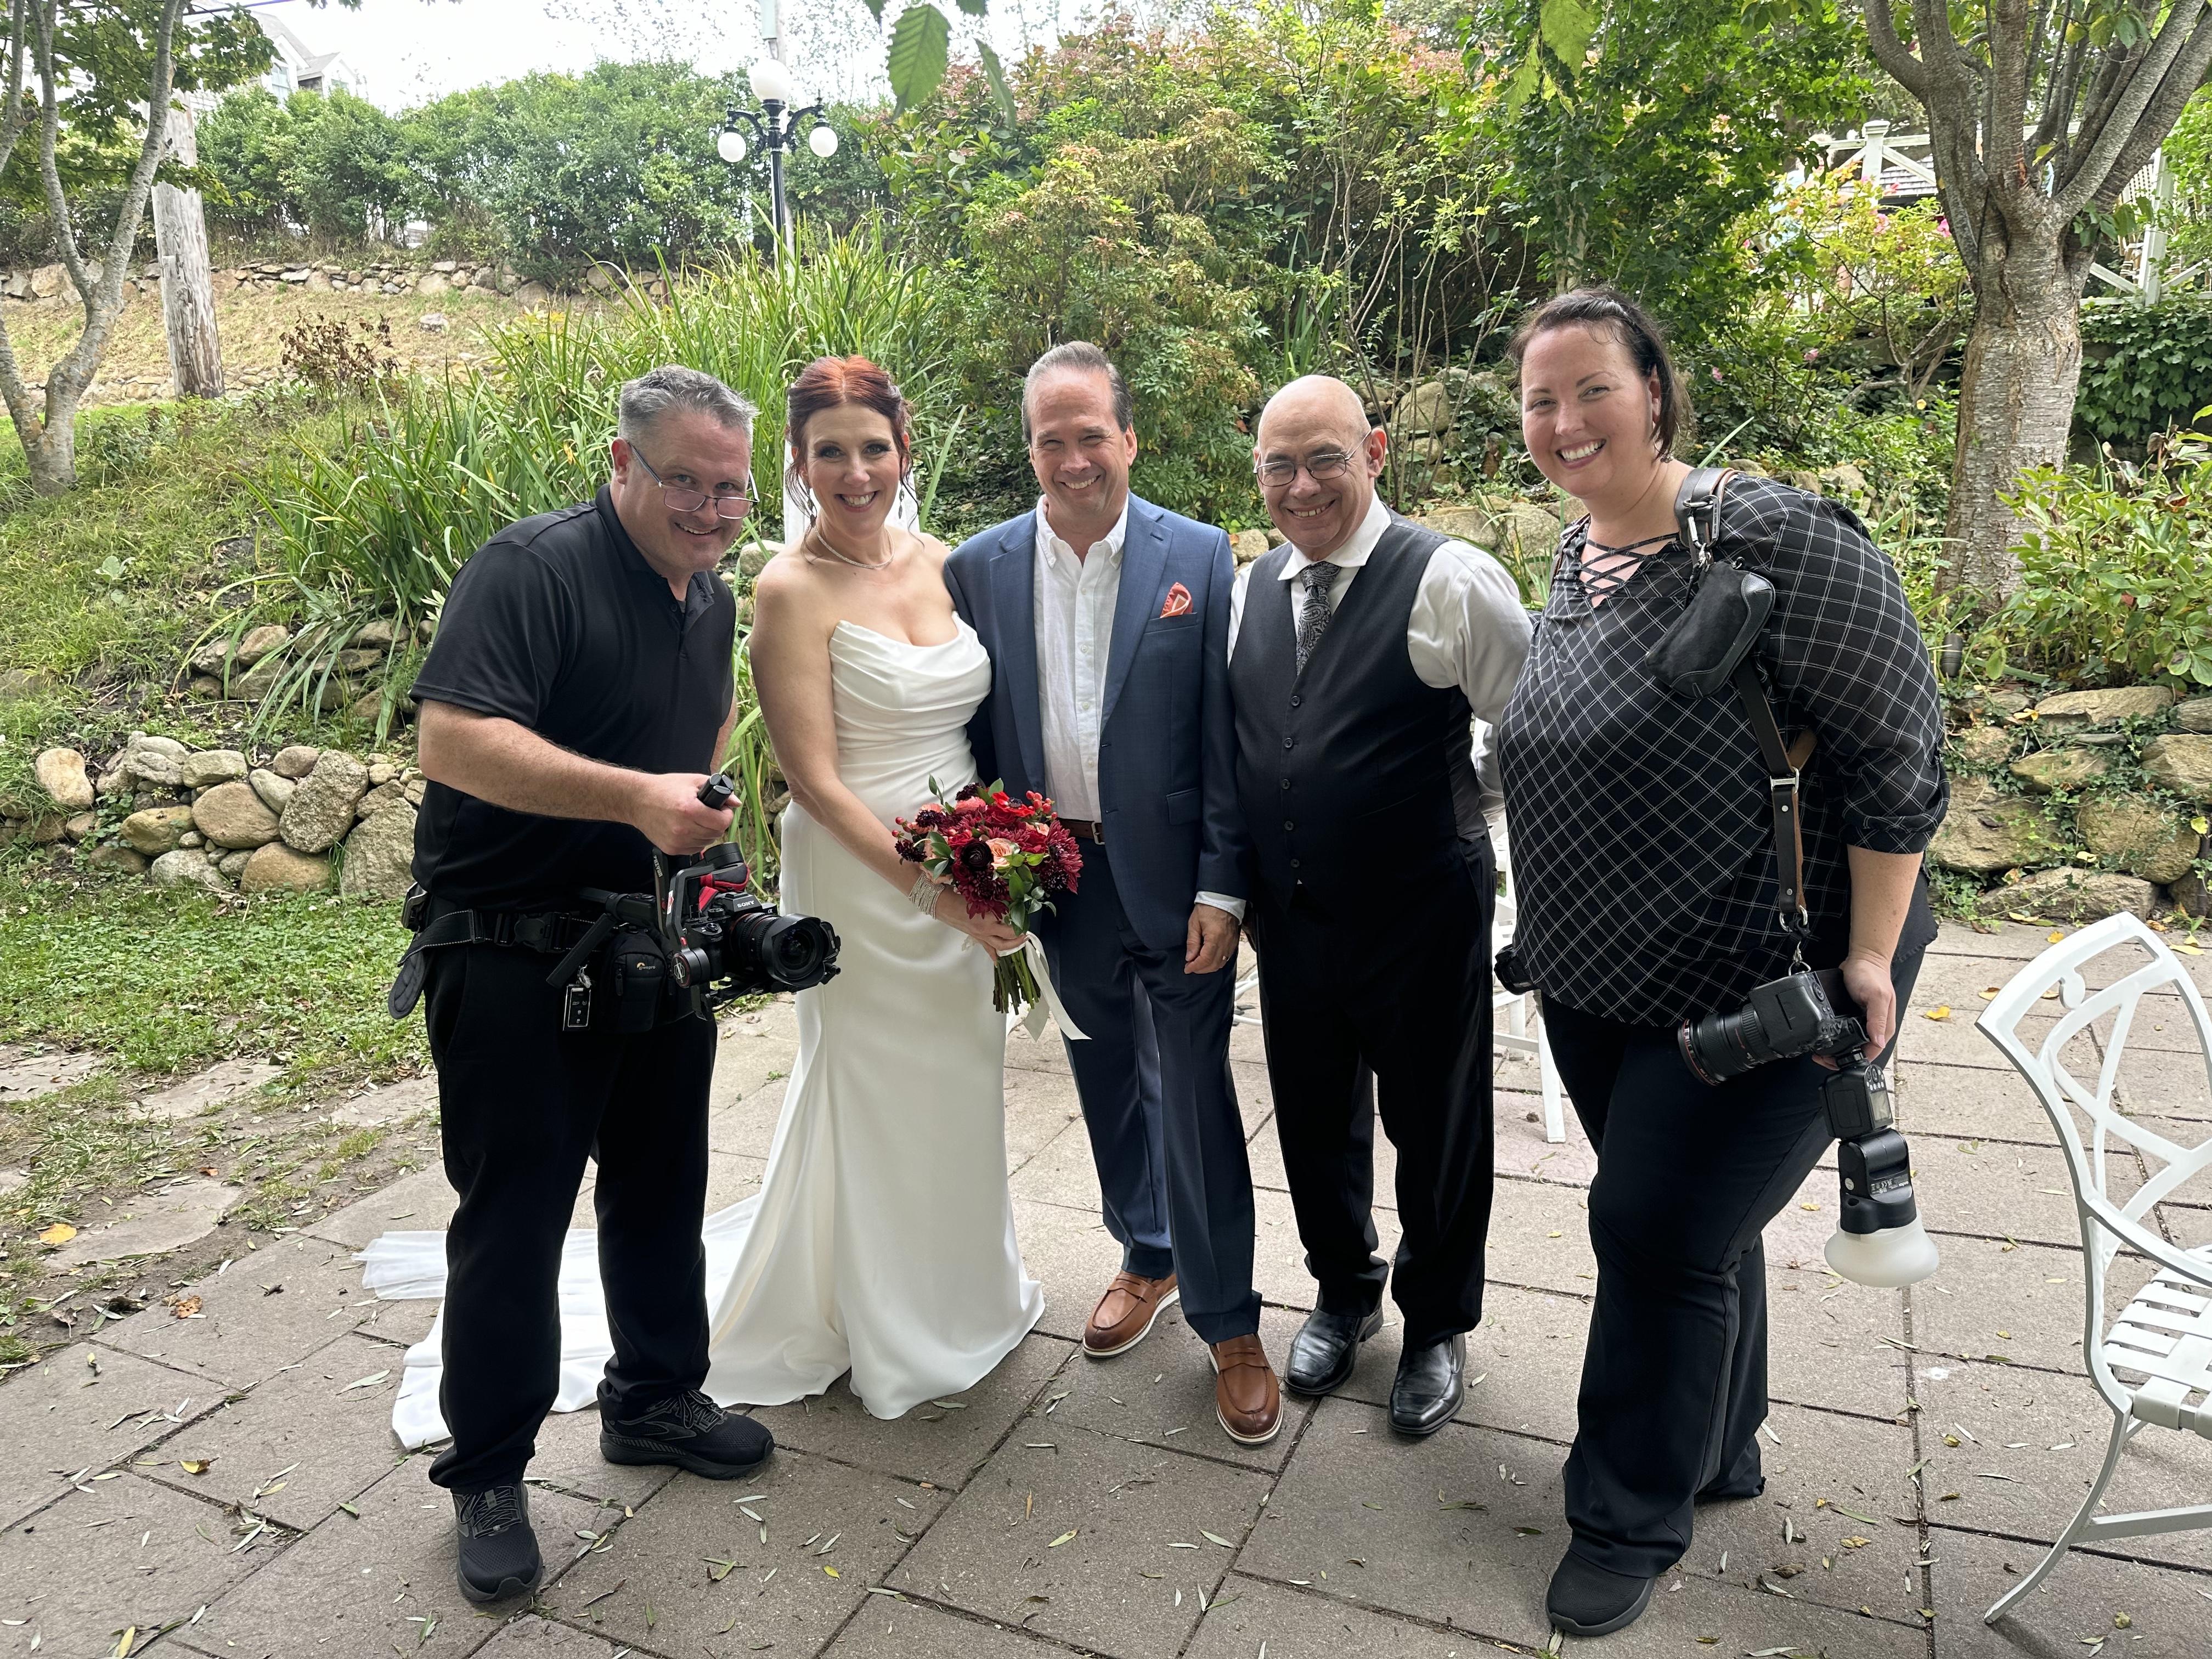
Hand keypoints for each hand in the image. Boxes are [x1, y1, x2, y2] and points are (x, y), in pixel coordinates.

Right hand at [630, 772, 734, 856]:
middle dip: (717, 823)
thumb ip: (718, 790)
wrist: (637, 800)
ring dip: (706, 832)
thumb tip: (735, 802)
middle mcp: (683, 828)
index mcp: (690, 809)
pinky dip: (696, 840)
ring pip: (707, 842)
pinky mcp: (671, 849)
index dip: (725, 815)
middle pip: (717, 833)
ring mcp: (677, 841)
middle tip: (708, 814)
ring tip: (696, 820)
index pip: (723, 822)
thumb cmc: (663, 789)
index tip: (721, 810)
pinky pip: (695, 849)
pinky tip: (687, 828)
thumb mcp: (692, 781)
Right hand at [932, 886, 1025, 956]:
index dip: (1018, 924)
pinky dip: (994, 955)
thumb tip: (1012, 903)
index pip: (1008, 926)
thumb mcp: (981, 899)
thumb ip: (997, 903)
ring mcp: (980, 936)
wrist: (944, 905)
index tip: (1025, 920)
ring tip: (1020, 943)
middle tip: (1026, 935)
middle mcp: (985, 930)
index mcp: (987, 919)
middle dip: (1018, 938)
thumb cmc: (960, 898)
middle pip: (1006, 939)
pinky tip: (999, 962)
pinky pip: (988, 948)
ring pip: (999, 946)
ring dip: (1011, 946)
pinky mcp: (976, 937)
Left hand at [1184, 903, 1238, 974]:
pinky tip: (1209, 959)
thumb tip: (1190, 957)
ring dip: (1209, 967)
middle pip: (1214, 965)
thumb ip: (1192, 942)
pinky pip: (1226, 958)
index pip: (1205, 960)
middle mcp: (1225, 943)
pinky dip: (1217, 962)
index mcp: (1215, 938)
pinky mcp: (1234, 943)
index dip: (1195, 967)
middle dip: (1201, 969)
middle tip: (1191, 967)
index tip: (1187, 968)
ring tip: (1198, 964)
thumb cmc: (1208, 908)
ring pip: (1221, 963)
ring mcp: (1231, 944)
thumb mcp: (1194, 923)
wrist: (1223, 900)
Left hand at [1820, 949, 1895, 1067]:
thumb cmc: (1872, 975)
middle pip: (1859, 1052)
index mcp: (1883, 1028)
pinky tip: (1822, 1038)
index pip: (1871, 1053)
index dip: (1853, 1061)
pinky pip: (1843, 1032)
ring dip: (1835, 1051)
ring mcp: (1863, 1023)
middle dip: (1840, 1059)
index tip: (1834, 1062)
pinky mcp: (1852, 1017)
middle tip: (1822, 1058)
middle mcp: (1874, 1028)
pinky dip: (1833, 1038)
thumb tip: (1878, 1041)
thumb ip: (1877, 1019)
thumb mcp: (1876, 996)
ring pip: (1850, 1044)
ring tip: (1819, 1052)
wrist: (1863, 959)